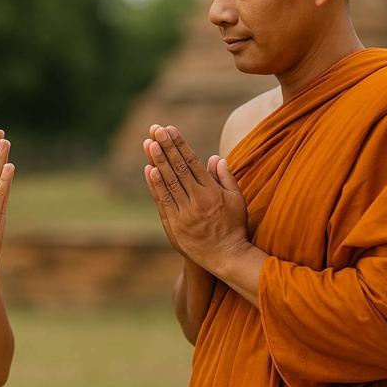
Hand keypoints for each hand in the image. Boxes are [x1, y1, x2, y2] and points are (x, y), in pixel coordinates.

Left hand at [142, 125, 248, 272]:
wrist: (226, 257)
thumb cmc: (234, 227)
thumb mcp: (237, 200)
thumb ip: (226, 178)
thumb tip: (215, 158)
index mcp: (212, 192)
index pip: (192, 162)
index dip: (180, 145)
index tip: (170, 129)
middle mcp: (197, 200)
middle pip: (178, 168)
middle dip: (166, 147)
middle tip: (156, 129)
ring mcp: (184, 212)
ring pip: (169, 182)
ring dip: (158, 161)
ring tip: (149, 143)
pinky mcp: (174, 224)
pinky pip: (163, 201)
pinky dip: (155, 186)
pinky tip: (149, 170)